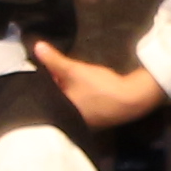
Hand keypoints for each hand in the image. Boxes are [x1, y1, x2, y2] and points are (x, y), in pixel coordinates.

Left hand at [33, 47, 167, 129]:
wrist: (133, 99)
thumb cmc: (100, 88)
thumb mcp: (74, 70)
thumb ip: (54, 60)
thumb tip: (37, 47)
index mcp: (60, 113)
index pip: (43, 97)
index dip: (43, 83)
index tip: (44, 71)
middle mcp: (70, 122)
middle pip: (56, 101)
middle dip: (56, 87)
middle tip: (56, 72)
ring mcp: (85, 123)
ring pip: (70, 103)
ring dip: (69, 91)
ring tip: (70, 78)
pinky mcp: (98, 120)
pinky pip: (83, 107)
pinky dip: (81, 97)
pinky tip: (86, 87)